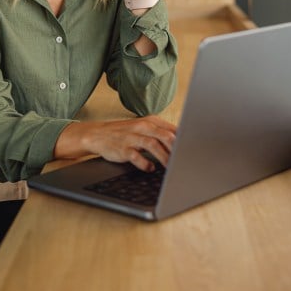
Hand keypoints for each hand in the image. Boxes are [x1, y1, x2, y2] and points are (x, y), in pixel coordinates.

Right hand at [54, 116, 176, 171]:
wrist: (97, 135)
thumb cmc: (125, 133)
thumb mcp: (143, 128)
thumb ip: (161, 133)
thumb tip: (183, 143)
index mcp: (150, 121)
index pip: (172, 129)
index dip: (184, 140)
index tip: (192, 151)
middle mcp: (142, 127)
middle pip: (165, 136)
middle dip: (177, 149)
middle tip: (185, 160)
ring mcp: (132, 137)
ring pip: (153, 145)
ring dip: (164, 157)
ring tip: (171, 168)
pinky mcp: (122, 149)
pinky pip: (136, 156)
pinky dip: (145, 163)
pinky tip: (150, 168)